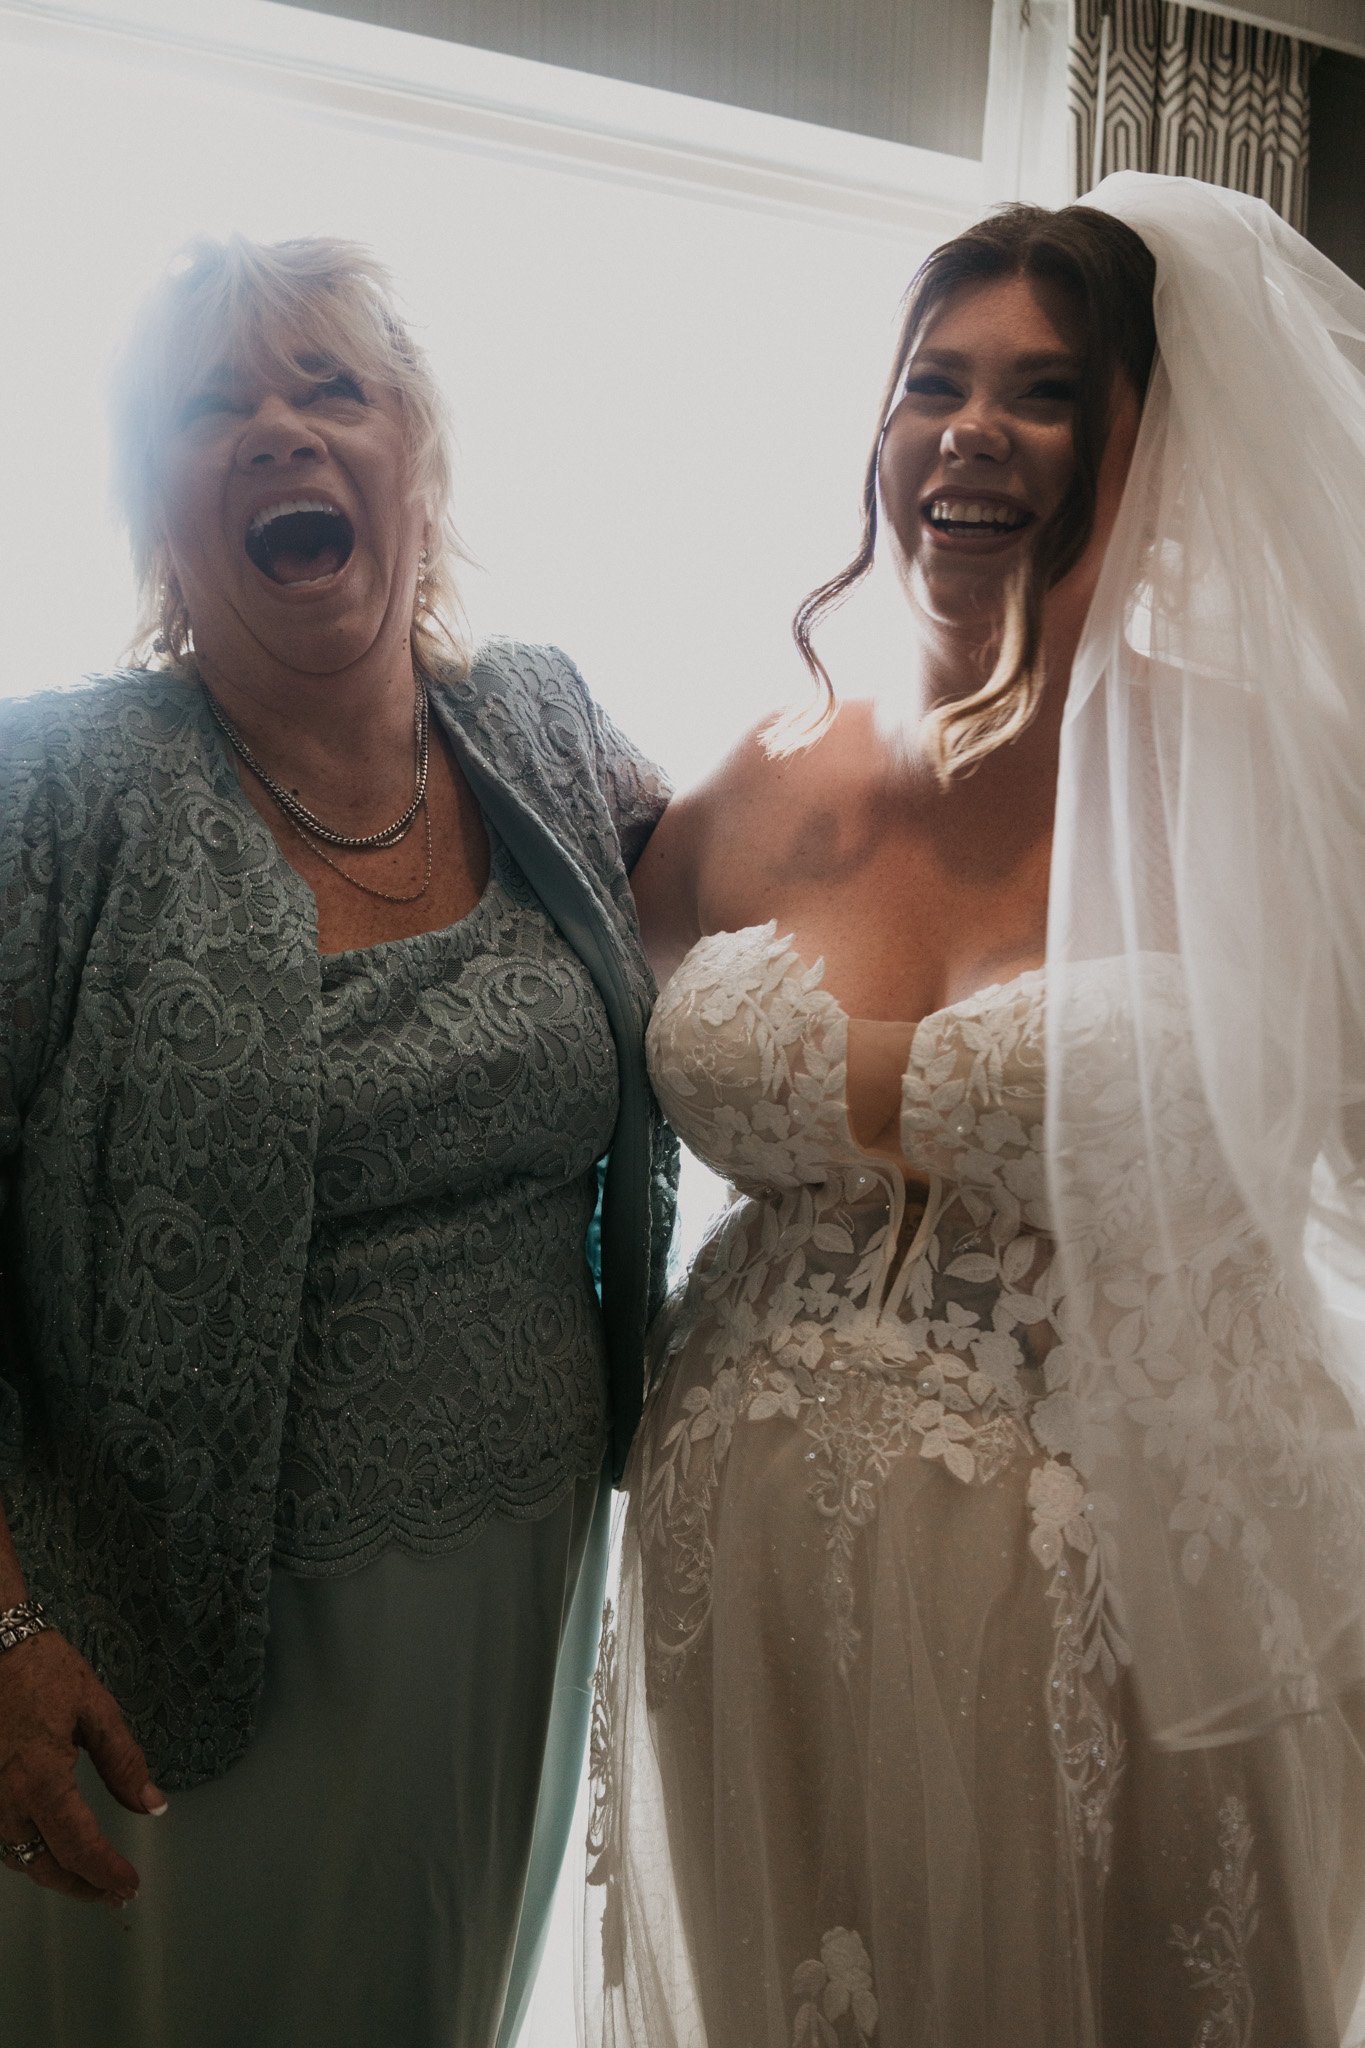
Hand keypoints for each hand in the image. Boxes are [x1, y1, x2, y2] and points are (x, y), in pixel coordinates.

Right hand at [0, 1630, 166, 1905]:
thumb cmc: (44, 1671)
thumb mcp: (96, 1709)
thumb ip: (124, 1763)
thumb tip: (153, 1806)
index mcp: (41, 1780)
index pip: (78, 1848)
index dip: (106, 1874)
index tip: (129, 1885)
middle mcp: (3, 1801)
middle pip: (43, 1866)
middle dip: (81, 1885)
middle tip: (114, 1892)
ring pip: (16, 1858)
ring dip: (51, 1872)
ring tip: (88, 1876)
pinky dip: (25, 1853)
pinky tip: (48, 1848)